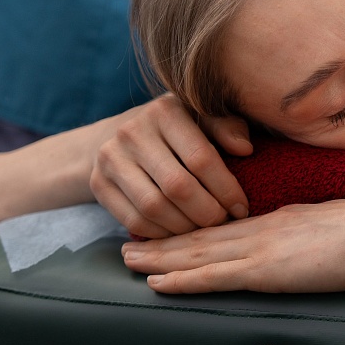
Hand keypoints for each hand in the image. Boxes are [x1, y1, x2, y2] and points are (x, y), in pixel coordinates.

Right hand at [90, 94, 252, 238]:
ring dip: (185, 227)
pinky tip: (179, 232)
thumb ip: (226, 128)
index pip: (201, 158)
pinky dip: (161, 234)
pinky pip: (133, 221)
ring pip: (154, 207)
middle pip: (177, 186)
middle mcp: (133, 131)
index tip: (241, 207)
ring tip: (203, 229)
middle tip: (223, 222)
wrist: (118, 135)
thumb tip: (245, 148)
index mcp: (165, 110)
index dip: (226, 189)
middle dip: (207, 212)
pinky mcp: (99, 184)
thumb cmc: (177, 130)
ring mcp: (110, 158)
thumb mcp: (203, 118)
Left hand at [120, 200, 344, 293]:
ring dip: (159, 259)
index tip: (164, 234)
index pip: (225, 226)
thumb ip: (312, 231)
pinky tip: (157, 285)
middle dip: (161, 243)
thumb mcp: (334, 224)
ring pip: (197, 254)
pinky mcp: (266, 270)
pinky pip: (213, 276)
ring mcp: (261, 248)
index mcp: (279, 218)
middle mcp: (262, 228)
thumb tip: (307, 241)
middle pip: (200, 237)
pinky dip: (182, 280)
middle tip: (126, 247)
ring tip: (127, 262)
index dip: (191, 231)